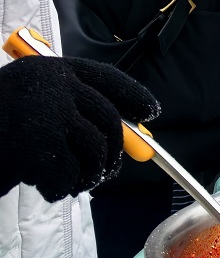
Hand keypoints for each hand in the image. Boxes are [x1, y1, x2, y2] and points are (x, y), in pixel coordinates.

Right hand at [0, 56, 159, 202]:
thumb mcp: (30, 107)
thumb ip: (69, 109)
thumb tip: (123, 127)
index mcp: (51, 69)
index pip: (107, 78)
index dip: (133, 95)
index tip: (151, 112)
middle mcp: (54, 83)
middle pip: (109, 120)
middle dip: (112, 152)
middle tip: (105, 172)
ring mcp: (49, 111)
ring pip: (94, 150)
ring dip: (86, 175)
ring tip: (66, 183)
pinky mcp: (39, 143)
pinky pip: (68, 174)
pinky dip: (60, 188)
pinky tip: (45, 187)